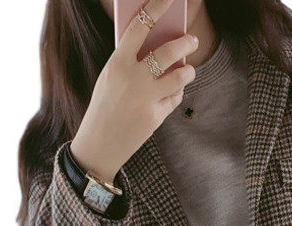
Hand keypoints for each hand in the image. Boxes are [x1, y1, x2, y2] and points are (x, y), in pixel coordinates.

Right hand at [70, 0, 197, 182]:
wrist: (100, 144)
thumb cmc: (105, 106)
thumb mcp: (111, 79)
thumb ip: (131, 62)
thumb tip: (159, 48)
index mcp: (117, 63)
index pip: (139, 27)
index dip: (155, 9)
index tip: (168, 0)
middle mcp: (133, 79)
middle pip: (167, 52)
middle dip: (185, 43)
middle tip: (192, 40)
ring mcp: (146, 99)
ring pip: (179, 77)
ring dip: (188, 71)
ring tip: (189, 69)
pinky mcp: (155, 117)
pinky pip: (174, 99)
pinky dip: (175, 94)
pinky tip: (172, 93)